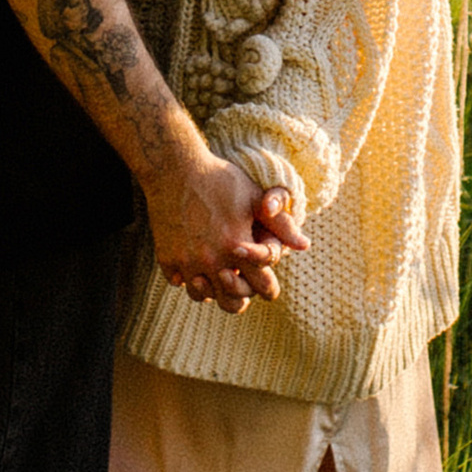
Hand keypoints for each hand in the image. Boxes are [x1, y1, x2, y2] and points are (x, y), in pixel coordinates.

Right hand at [147, 155, 307, 316]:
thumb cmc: (221, 180)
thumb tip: (305, 246)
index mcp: (236, 246)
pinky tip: (195, 263)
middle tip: (242, 282)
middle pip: (232, 304)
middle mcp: (211, 260)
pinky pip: (179, 282)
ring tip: (218, 274)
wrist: (174, 167)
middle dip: (242, 296)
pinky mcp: (166, 257)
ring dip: (213, 289)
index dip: (270, 287)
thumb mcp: (255, 198)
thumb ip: (281, 225)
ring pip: (202, 296)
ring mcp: (186, 261)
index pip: (262, 287)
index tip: (267, 283)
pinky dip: (188, 277)